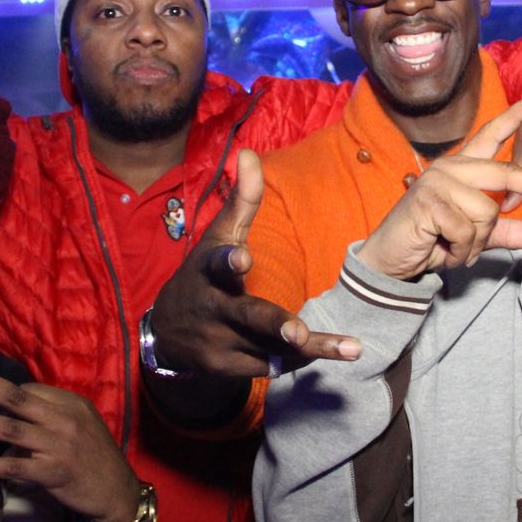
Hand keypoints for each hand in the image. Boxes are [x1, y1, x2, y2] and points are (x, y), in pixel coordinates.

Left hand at [0, 359, 141, 521]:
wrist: (117, 493)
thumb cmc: (95, 457)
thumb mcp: (82, 424)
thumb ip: (52, 413)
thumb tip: (15, 408)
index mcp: (70, 404)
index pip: (29, 390)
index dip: (2, 389)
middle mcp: (63, 420)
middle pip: (16, 397)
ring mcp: (56, 446)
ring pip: (9, 429)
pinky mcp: (50, 473)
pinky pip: (11, 466)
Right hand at [149, 148, 361, 378]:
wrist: (168, 331)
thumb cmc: (204, 273)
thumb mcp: (218, 236)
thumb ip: (241, 200)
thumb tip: (248, 152)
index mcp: (210, 271)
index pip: (217, 262)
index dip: (229, 260)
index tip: (243, 259)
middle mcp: (214, 309)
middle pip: (249, 318)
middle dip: (276, 326)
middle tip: (299, 333)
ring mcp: (219, 343)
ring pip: (271, 349)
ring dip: (311, 349)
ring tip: (353, 349)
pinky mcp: (229, 369)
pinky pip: (272, 365)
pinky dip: (298, 358)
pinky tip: (328, 353)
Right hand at [357, 95, 521, 280]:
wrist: (391, 260)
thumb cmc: (431, 241)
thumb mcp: (475, 237)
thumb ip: (506, 232)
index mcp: (461, 169)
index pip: (488, 137)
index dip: (513, 118)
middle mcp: (450, 168)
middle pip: (505, 174)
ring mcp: (438, 182)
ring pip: (487, 212)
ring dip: (479, 241)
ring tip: (459, 248)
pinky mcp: (429, 202)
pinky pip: (467, 230)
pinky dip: (463, 251)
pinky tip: (447, 253)